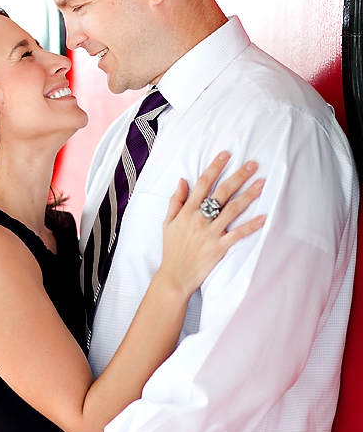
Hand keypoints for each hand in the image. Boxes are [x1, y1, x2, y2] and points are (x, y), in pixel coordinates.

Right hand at [159, 152, 264, 297]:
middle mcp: (200, 219)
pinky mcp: (219, 248)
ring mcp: (211, 233)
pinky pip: (238, 234)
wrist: (175, 276)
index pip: (203, 183)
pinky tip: (263, 217)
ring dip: (248, 195)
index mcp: (188, 211)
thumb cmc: (172, 250)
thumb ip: (176, 201)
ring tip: (261, 183)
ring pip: (232, 209)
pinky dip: (251, 226)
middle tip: (253, 164)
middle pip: (222, 192)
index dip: (215, 167)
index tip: (226, 155)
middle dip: (238, 176)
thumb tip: (182, 181)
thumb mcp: (168, 223)